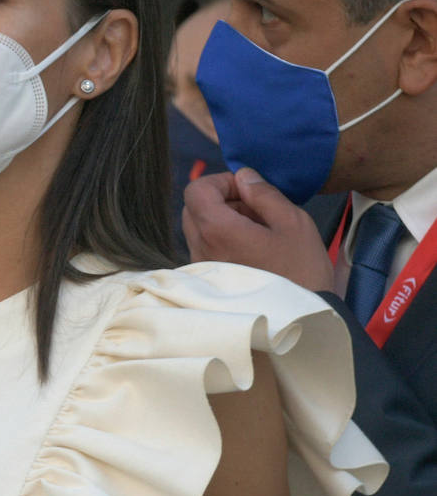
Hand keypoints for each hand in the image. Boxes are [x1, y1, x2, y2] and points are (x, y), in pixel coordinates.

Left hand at [183, 167, 334, 292]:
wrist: (301, 318)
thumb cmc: (301, 269)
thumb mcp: (291, 221)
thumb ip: (263, 194)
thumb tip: (243, 176)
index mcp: (218, 232)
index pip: (196, 190)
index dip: (220, 182)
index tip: (247, 191)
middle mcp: (201, 249)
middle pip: (194, 208)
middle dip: (221, 199)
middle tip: (255, 209)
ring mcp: (202, 267)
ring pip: (199, 228)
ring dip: (223, 220)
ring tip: (258, 230)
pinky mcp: (209, 281)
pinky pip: (206, 248)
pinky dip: (223, 239)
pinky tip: (252, 248)